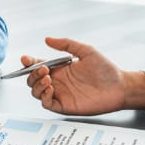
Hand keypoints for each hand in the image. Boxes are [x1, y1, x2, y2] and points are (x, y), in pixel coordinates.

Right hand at [24, 37, 144, 114]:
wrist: (119, 86)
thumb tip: (48, 39)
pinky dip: (44, 96)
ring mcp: (60, 94)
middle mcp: (57, 81)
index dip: (29, 63)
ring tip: (47, 78)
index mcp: (60, 69)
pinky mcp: (64, 106)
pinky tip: (51, 88)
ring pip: (36, 92)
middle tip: (44, 69)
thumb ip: (66, 44)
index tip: (25, 59)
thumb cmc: (106, 70)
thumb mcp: (86, 51)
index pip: (37, 66)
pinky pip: (47, 104)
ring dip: (37, 85)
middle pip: (33, 80)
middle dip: (33, 74)